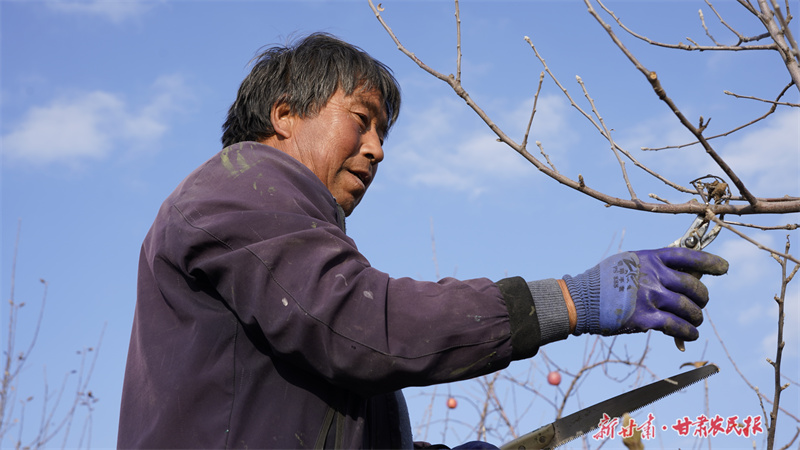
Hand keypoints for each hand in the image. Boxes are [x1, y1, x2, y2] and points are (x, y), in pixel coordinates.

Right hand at [564, 248, 727, 339]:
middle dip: (703, 297)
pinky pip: (677, 326)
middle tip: (701, 303)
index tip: (724, 268)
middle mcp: (653, 275)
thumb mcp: (627, 262)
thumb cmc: (603, 282)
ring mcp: (650, 297)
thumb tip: (683, 276)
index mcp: (649, 258)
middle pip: (694, 286)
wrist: (580, 300)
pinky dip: (688, 332)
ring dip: (697, 317)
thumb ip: (652, 266)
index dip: (710, 262)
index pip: (688, 257)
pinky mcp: (645, 319)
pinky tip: (690, 335)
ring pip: (689, 308)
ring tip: (695, 321)